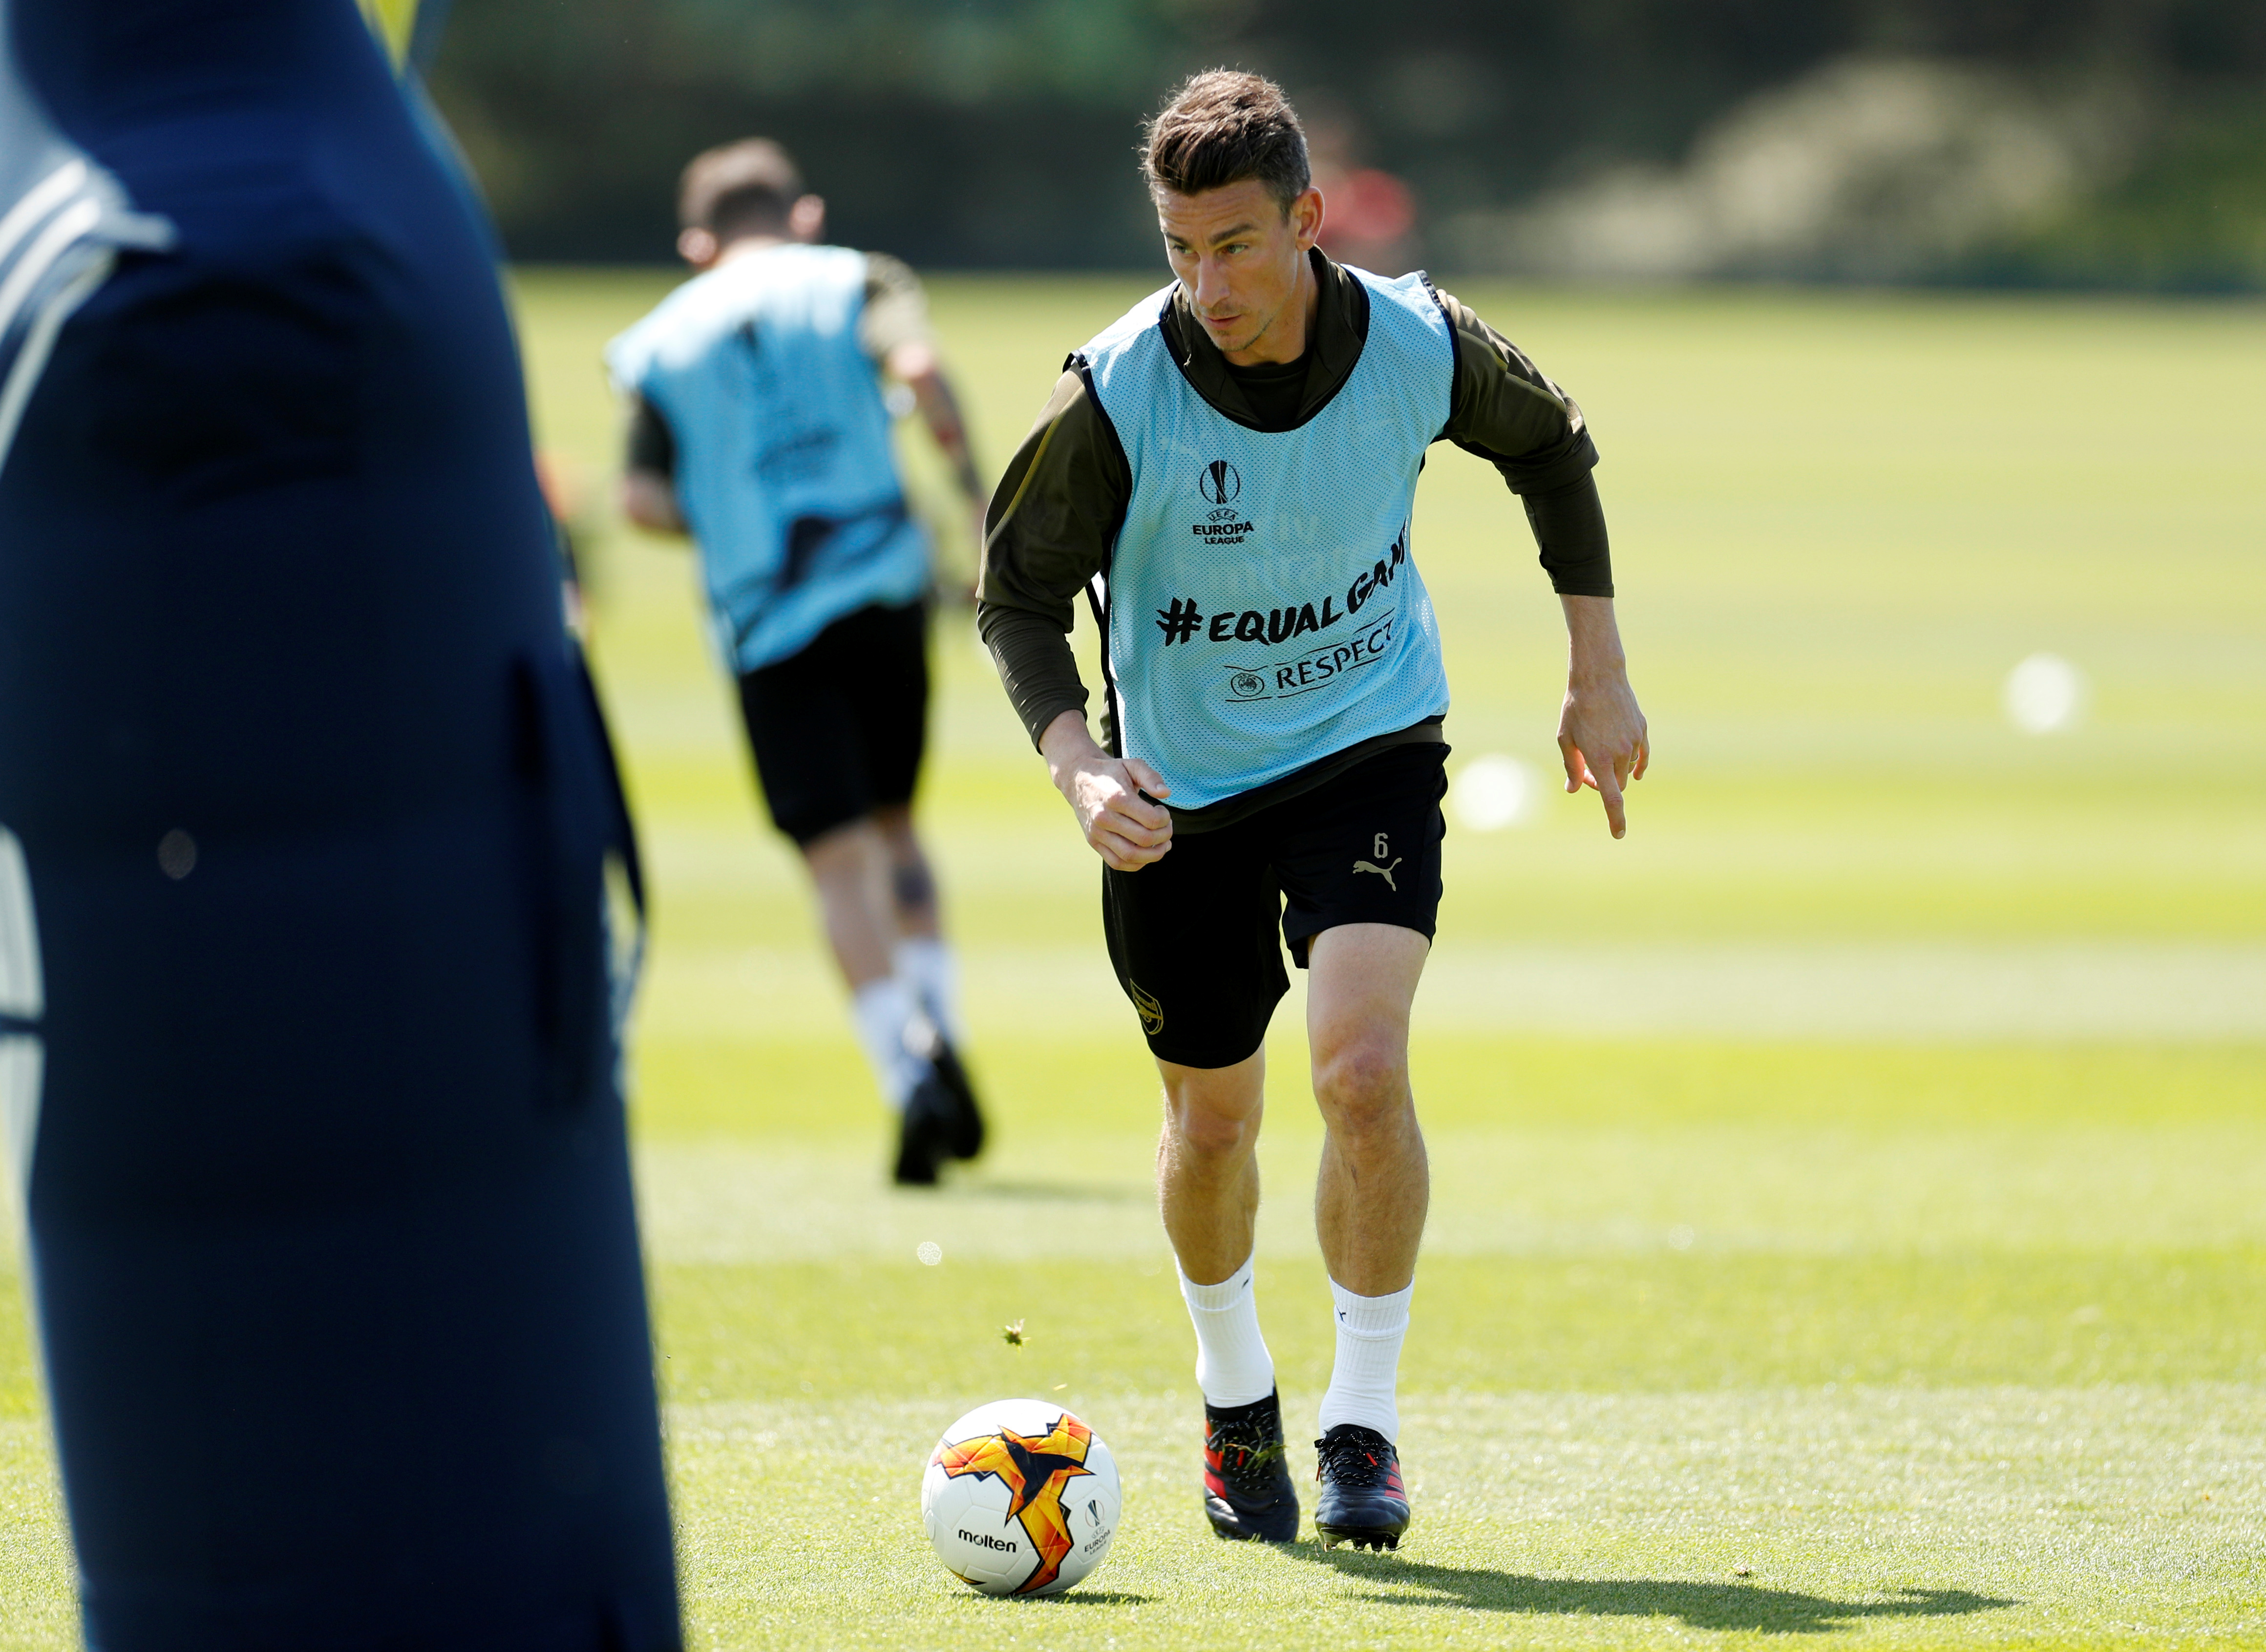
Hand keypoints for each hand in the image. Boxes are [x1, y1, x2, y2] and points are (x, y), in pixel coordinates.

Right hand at [1039, 710, 1172, 870]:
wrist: (1078, 779)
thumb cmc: (1110, 772)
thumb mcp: (1132, 765)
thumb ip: (1151, 777)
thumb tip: (1166, 794)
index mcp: (1116, 798)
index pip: (1152, 820)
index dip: (1165, 819)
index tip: (1163, 811)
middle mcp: (1104, 817)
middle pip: (1144, 839)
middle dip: (1164, 836)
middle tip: (1166, 827)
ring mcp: (1097, 832)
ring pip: (1131, 855)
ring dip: (1154, 854)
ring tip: (1163, 844)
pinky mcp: (1093, 842)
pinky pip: (1117, 863)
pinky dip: (1136, 863)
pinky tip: (1146, 853)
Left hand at [1556, 595, 1647, 838]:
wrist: (1599, 677)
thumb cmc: (1576, 708)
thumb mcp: (1565, 738)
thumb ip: (1572, 767)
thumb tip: (1574, 788)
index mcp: (1599, 759)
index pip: (1612, 799)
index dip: (1616, 820)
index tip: (1619, 835)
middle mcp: (1620, 754)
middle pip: (1617, 785)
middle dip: (1604, 785)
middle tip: (1586, 774)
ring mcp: (1634, 742)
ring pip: (1627, 771)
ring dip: (1616, 770)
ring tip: (1597, 751)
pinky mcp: (1642, 731)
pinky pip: (1642, 757)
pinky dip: (1636, 766)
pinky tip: (1635, 772)